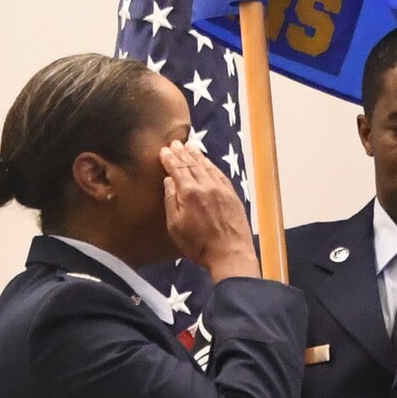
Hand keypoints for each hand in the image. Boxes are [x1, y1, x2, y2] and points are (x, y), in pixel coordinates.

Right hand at [160, 140, 257, 280]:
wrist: (231, 254)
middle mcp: (206, 185)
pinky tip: (208, 162)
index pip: (178, 169)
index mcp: (190, 192)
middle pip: (192, 164)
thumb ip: (171, 201)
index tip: (164, 151)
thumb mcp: (175, 226)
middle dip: (182, 153)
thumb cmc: (199, 245)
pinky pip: (220, 174)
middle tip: (175, 143)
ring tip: (190, 146)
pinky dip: (211, 165)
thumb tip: (169, 180)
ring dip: (197, 155)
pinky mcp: (232, 195)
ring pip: (207, 166)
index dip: (170, 159)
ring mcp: (222, 189)